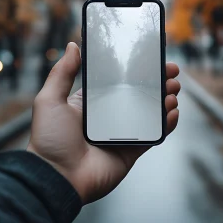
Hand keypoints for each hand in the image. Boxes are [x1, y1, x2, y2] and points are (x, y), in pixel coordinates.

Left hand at [27, 42, 180, 203]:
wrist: (57, 176)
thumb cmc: (49, 139)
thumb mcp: (50, 99)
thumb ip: (62, 72)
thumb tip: (72, 45)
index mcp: (92, 103)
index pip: (119, 81)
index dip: (136, 70)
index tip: (151, 57)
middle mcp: (109, 116)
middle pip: (140, 95)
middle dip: (158, 82)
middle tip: (171, 72)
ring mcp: (122, 134)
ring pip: (150, 114)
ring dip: (165, 100)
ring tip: (172, 90)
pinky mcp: (131, 151)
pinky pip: (154, 136)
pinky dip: (166, 125)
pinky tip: (172, 112)